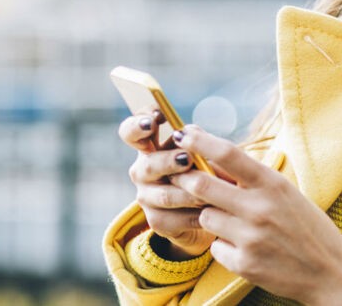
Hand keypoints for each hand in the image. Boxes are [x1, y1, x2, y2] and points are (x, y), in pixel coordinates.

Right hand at [118, 111, 217, 258]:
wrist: (207, 208)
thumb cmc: (202, 169)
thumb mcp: (200, 150)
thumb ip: (195, 139)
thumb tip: (190, 134)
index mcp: (148, 147)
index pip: (130, 132)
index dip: (137, 125)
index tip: (153, 121)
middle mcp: (141, 171)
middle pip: (148, 165)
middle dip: (168, 162)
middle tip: (187, 159)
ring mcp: (146, 197)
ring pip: (165, 195)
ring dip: (189, 193)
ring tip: (208, 191)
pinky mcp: (156, 221)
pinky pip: (176, 219)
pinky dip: (196, 215)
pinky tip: (211, 211)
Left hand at [171, 126, 341, 305]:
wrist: (330, 272)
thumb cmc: (305, 226)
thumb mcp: (285, 192)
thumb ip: (250, 178)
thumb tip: (210, 155)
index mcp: (273, 184)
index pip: (228, 154)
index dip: (200, 141)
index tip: (183, 134)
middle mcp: (260, 209)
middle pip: (201, 185)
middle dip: (185, 180)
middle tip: (180, 178)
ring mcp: (251, 238)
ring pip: (205, 217)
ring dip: (210, 216)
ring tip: (232, 222)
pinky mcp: (244, 264)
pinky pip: (215, 248)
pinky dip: (223, 245)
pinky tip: (245, 247)